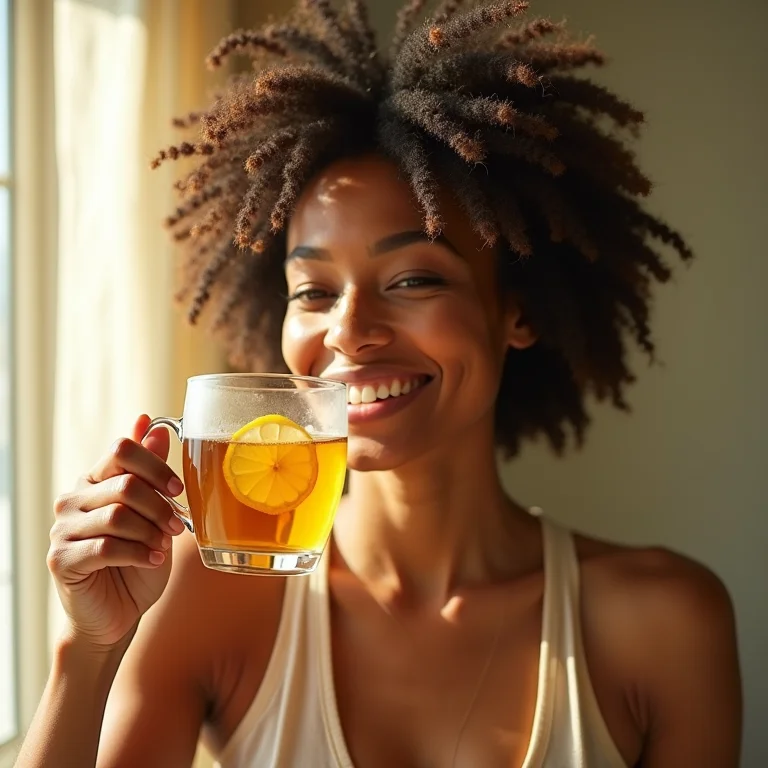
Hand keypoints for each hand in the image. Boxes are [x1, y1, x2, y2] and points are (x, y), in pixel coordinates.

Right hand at [47, 414, 186, 647]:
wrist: (117, 613)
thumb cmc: (137, 560)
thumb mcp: (151, 512)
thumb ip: (149, 472)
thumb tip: (154, 426)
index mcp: (94, 479)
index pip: (121, 450)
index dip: (156, 465)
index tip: (178, 489)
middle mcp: (73, 498)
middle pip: (125, 484)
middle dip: (159, 506)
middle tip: (175, 525)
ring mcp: (63, 529)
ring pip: (117, 515)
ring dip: (150, 532)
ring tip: (162, 545)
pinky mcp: (62, 559)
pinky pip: (106, 547)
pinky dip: (138, 553)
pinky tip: (152, 560)